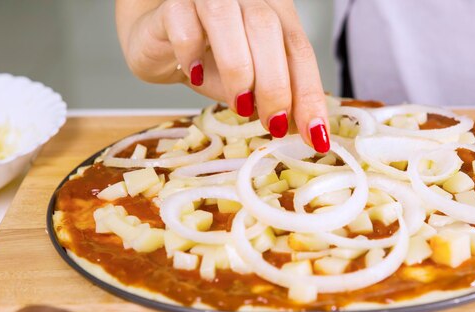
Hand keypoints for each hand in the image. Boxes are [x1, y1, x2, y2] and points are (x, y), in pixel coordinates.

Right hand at [116, 0, 329, 151]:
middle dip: (275, 84)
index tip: (315, 135)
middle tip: (273, 124)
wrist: (158, 43)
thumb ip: (279, 99)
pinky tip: (193, 73)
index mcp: (274, 12)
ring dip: (238, 69)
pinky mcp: (172, 3)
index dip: (309, 93)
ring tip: (240, 106)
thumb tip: (309, 132)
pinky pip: (182, 21)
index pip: (300, 49)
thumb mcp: (251, 84)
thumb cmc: (209, 59)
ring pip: (227, 18)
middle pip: (268, 29)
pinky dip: (190, 51)